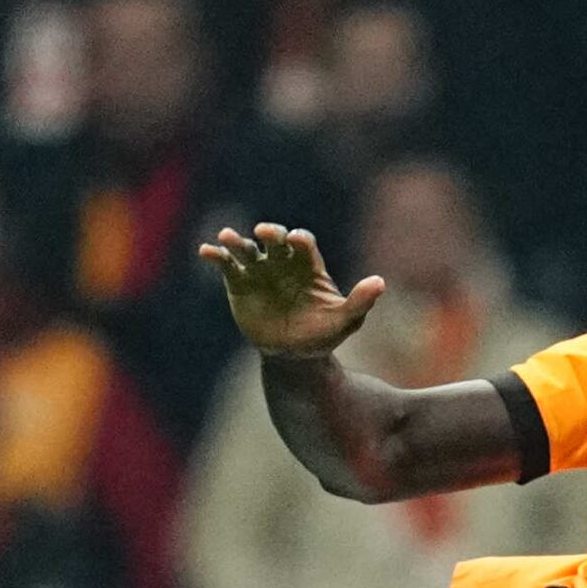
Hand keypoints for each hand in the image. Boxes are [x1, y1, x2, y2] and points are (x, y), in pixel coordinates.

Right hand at [202, 223, 378, 358]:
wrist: (293, 356)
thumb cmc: (322, 334)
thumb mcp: (345, 322)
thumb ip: (360, 302)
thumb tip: (379, 282)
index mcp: (308, 265)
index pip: (303, 243)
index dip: (300, 240)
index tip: (295, 241)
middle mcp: (282, 262)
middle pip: (275, 239)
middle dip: (270, 233)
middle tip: (264, 232)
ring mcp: (259, 271)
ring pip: (247, 249)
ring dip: (236, 241)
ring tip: (226, 237)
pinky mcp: (239, 284)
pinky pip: (227, 266)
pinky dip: (216, 256)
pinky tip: (206, 252)